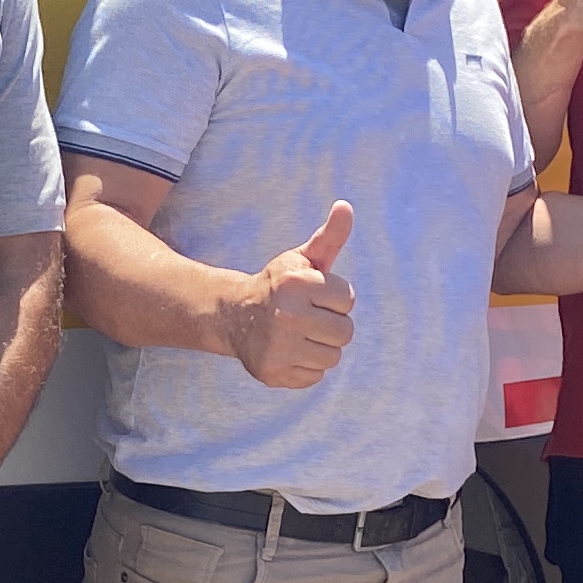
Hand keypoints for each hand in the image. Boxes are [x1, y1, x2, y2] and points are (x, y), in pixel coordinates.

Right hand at [225, 201, 357, 387]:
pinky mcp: (273, 373)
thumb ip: (330, 236)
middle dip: (331, 324)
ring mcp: (278, 347)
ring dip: (320, 347)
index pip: (348, 300)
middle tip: (308, 317)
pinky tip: (289, 351)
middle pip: (345, 332)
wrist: (234, 315)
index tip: (313, 296)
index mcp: (296, 284)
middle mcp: (287, 315)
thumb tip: (345, 206)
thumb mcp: (302, 259)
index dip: (334, 298)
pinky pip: (315, 376)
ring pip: (332, 357)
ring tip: (299, 334)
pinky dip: (306, 366)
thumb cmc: (279, 285)